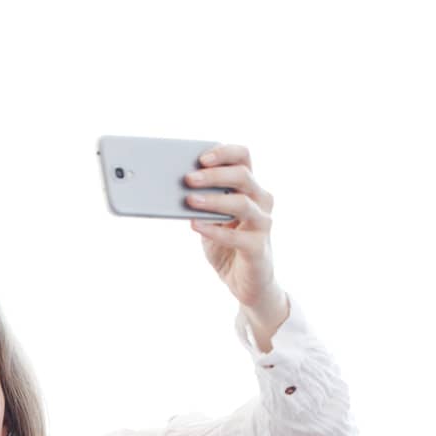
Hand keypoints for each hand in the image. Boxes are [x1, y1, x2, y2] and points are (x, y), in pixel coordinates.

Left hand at [186, 144, 288, 331]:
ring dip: (214, 199)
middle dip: (214, 174)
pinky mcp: (258, 248)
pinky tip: (195, 226)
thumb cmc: (227, 245)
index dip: (224, 152)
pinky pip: (238, 236)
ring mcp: (263, 224)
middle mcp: (261, 201)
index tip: (201, 157)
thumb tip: (173, 188)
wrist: (246, 283)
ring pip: (242, 202)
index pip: (243, 157)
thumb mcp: (210, 219)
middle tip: (188, 178)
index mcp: (249, 187)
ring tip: (190, 200)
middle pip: (242, 175)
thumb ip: (200, 202)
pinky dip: (215, 230)